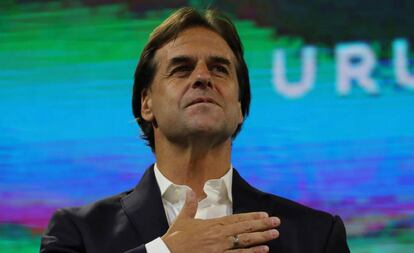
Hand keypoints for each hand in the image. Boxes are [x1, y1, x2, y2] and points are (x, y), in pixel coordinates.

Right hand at [161, 189, 279, 252]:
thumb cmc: (176, 238)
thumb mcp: (183, 219)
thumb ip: (190, 204)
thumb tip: (189, 190)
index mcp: (213, 224)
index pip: (237, 219)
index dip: (252, 217)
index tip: (265, 214)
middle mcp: (220, 235)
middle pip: (245, 229)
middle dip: (262, 225)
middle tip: (277, 223)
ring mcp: (221, 248)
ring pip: (245, 242)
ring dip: (261, 238)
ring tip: (274, 235)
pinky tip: (263, 251)